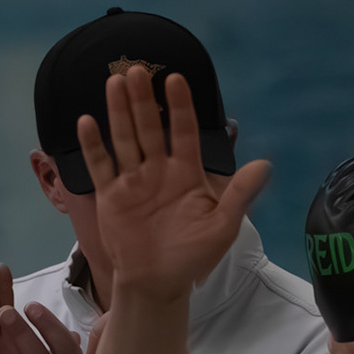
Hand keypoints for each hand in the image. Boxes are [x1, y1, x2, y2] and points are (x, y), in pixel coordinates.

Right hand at [76, 66, 270, 301]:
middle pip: (150, 128)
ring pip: (125, 139)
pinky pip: (101, 166)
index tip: (176, 79)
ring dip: (120, 112)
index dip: (181, 107)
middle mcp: (158, 170)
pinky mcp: (111, 195)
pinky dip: (93, 146)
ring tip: (115, 82)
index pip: (184, 132)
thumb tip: (265, 164)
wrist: (158, 283)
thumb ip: (240, 194)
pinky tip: (87, 121)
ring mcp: (132, 181)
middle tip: (138, 69)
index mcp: (186, 174)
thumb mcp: (222, 226)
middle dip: (144, 100)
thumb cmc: (193, 256)